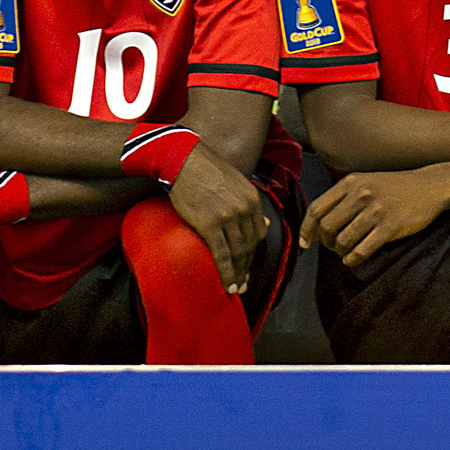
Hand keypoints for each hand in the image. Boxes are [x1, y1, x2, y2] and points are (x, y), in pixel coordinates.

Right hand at [167, 145, 268, 292]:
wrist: (184, 161)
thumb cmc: (206, 171)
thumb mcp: (237, 184)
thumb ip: (250, 205)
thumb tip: (266, 223)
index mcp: (252, 199)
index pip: (259, 233)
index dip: (254, 252)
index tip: (248, 263)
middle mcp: (244, 209)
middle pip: (250, 245)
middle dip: (247, 266)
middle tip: (244, 283)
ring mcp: (228, 217)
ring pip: (238, 252)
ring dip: (238, 274)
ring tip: (235, 288)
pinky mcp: (210, 224)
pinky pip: (222, 254)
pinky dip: (226, 272)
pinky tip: (227, 285)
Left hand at [301, 167, 449, 266]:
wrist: (430, 186)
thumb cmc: (395, 187)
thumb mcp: (366, 182)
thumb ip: (343, 198)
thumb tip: (317, 226)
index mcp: (351, 182)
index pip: (317, 209)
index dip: (306, 229)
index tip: (305, 243)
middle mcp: (360, 195)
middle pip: (327, 227)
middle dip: (325, 243)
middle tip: (332, 247)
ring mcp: (375, 211)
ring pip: (343, 241)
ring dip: (340, 252)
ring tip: (346, 252)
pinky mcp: (389, 227)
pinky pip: (361, 250)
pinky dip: (353, 259)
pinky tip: (354, 259)